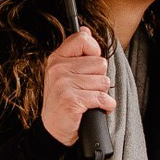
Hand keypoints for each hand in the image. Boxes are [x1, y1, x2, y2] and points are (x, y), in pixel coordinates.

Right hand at [40, 28, 114, 146]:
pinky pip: (103, 97)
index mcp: (57, 59)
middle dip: (99, 78)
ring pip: (103, 81)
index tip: (90, 65)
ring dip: (102, 93)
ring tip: (88, 99)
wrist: (53, 129)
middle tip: (86, 89)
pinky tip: (96, 108)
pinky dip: (106, 105)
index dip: (94, 51)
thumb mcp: (66, 73)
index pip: (83, 39)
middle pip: (100, 63)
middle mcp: (58, 69)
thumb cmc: (64, 101)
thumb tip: (85, 29)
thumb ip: (77, 52)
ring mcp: (64, 85)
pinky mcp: (72, 100)